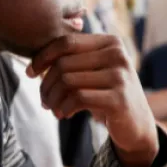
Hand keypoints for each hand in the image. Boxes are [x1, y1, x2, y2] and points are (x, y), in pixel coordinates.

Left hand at [29, 34, 158, 166]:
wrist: (136, 124)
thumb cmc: (107, 95)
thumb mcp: (94, 72)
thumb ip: (73, 60)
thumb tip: (33, 63)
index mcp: (110, 42)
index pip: (66, 42)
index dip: (43, 56)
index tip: (30, 72)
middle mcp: (118, 55)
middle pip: (64, 63)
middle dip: (46, 84)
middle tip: (44, 100)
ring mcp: (120, 76)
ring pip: (68, 81)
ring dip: (53, 98)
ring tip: (52, 108)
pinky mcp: (118, 99)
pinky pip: (78, 98)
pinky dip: (64, 108)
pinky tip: (64, 114)